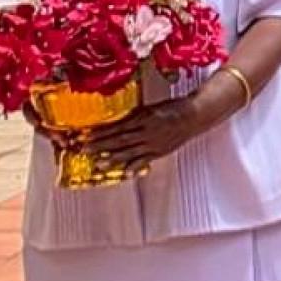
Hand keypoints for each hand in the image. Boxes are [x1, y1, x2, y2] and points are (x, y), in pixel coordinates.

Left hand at [76, 89, 224, 173]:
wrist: (196, 115)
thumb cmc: (174, 108)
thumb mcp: (151, 107)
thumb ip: (135, 115)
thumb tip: (116, 121)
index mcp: (145, 118)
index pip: (118, 127)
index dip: (101, 132)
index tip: (86, 135)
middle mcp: (148, 132)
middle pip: (120, 140)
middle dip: (101, 146)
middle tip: (85, 151)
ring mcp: (154, 144)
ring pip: (130, 152)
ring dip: (113, 159)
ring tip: (99, 164)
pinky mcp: (161, 151)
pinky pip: (145, 160)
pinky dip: (134, 167)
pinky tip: (125, 173)